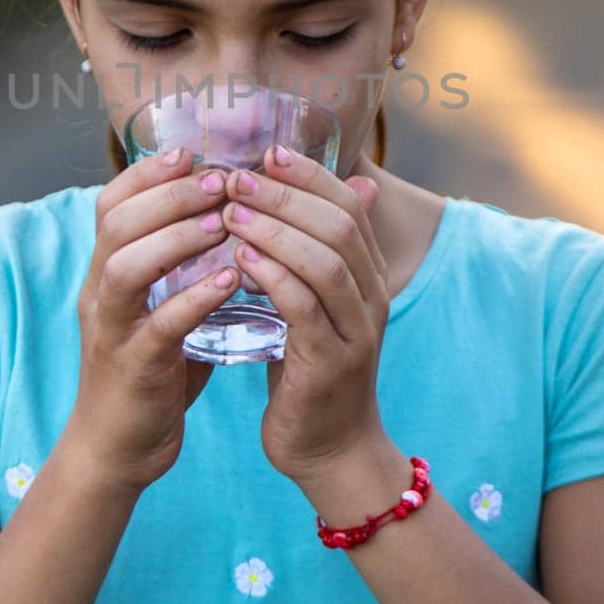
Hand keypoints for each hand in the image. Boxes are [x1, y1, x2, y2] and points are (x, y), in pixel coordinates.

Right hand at [68, 146, 240, 491]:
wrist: (118, 448)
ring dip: (176, 237)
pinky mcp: (132, 368)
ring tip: (224, 221)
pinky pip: (158, 325)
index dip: (148, 173)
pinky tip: (229, 280)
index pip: (113, 203)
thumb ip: (192, 264)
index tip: (192, 152)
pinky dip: (192, 297)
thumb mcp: (165, 305)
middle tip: (220, 180)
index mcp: (107, 269)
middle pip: (116, 222)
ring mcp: (112, 329)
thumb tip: (241, 216)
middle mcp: (100, 291)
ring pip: (125, 265)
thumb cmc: (154, 369)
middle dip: (168, 194)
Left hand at [220, 145, 391, 482]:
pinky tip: (239, 259)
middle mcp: (372, 298)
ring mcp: (356, 333)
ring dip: (276, 230)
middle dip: (288, 194)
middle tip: (237, 177)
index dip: (310, 175)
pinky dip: (274, 277)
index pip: (350, 206)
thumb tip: (293, 201)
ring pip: (326, 263)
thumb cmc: (310, 372)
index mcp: (368, 277)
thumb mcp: (315, 306)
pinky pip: (305, 309)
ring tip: (231, 211)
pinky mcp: (331, 366)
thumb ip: (308, 256)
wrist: (329, 452)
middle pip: (340, 226)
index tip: (266, 151)